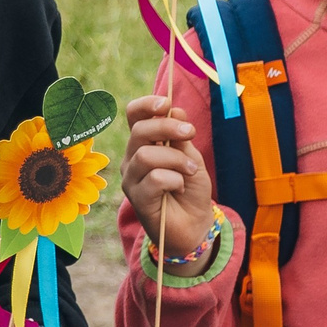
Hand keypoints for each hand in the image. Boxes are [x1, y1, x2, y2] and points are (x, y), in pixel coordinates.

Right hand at [122, 94, 214, 231]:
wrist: (195, 224)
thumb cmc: (190, 188)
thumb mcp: (191, 157)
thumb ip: (181, 137)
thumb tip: (175, 109)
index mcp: (144, 143)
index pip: (134, 115)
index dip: (147, 104)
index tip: (167, 103)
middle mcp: (132, 158)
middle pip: (140, 131)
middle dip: (168, 127)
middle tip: (191, 133)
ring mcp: (131, 179)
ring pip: (147, 155)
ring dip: (176, 160)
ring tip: (190, 172)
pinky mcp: (137, 199)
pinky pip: (155, 179)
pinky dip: (175, 180)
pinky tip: (180, 189)